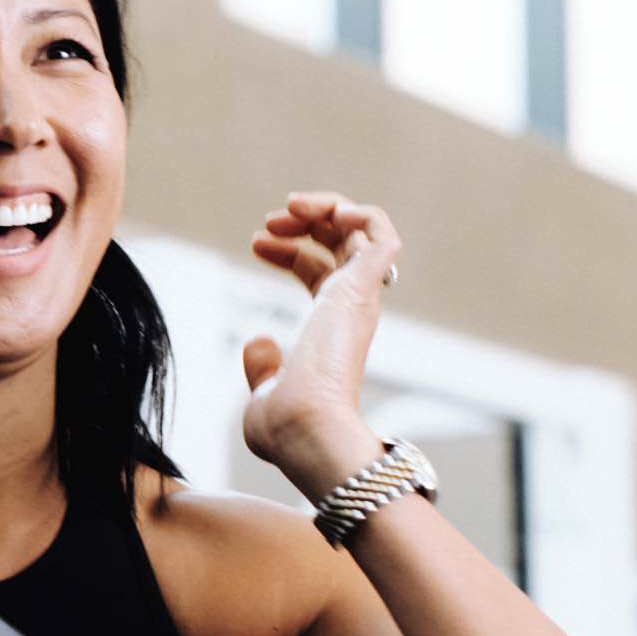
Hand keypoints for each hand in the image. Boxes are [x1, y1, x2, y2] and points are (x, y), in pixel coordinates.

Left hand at [243, 191, 397, 500]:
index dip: (289, 250)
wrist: (303, 429)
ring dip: (327, 206)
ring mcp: (360, 297)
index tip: (256, 241)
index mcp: (330, 329)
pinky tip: (323, 212)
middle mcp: (351, 309)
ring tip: (289, 206)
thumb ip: (263, 366)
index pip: (319, 272)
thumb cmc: (285, 426)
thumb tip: (257, 341)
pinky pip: (380, 232)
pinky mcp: (363, 289)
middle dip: (306, 219)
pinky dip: (357, 212)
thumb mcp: (264, 393)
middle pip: (341, 244)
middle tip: (270, 220)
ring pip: (363, 229)